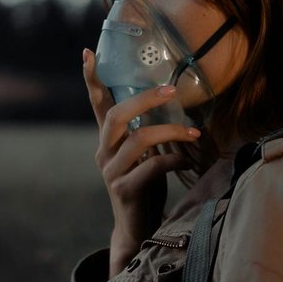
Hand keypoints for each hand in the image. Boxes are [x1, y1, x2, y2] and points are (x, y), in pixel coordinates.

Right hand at [82, 47, 202, 275]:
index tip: (88, 52)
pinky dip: (174, 160)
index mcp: (108, 140)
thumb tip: (171, 99)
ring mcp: (112, 172)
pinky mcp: (125, 190)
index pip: (97, 104)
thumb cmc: (145, 185)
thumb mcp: (143, 155)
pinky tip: (187, 161)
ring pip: (138, 139)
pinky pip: (151, 167)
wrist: (137, 229)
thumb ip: (145, 131)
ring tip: (194, 132)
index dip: (91, 78)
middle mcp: (104, 152)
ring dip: (170, 131)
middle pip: (117, 115)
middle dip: (145, 99)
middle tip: (171, 90)